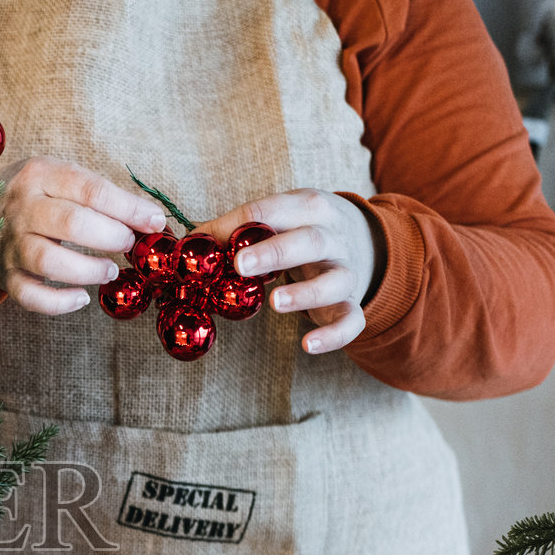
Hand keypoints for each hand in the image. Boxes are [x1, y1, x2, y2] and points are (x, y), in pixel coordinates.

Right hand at [0, 156, 167, 314]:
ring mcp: (11, 244)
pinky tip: (81, 298)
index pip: (91, 190)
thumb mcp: (57, 177)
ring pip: (49, 261)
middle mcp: (22, 208)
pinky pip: (30, 296)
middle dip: (110, 236)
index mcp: (40, 175)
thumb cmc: (31, 195)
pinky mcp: (6, 275)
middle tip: (127, 243)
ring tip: (109, 271)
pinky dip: (58, 303)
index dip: (128, 208)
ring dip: (88, 270)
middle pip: (72, 223)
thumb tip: (149, 218)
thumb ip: (98, 194)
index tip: (154, 221)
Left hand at [194, 189, 382, 353]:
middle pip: (309, 240)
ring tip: (275, 303)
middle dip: (275, 251)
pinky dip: (334, 335)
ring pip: (334, 281)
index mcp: (308, 208)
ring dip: (306, 292)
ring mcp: (346, 271)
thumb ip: (234, 230)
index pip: (273, 211)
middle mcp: (332, 237)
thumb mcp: (276, 219)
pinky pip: (352, 321)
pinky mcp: (352, 303)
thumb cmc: (303, 230)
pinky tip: (309, 346)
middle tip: (241, 265)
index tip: (214, 242)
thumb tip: (188, 243)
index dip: (242, 226)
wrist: (366, 244)